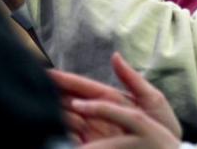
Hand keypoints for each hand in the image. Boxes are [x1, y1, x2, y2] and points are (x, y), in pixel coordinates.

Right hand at [52, 53, 181, 144]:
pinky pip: (74, 139)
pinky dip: (63, 134)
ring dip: (55, 114)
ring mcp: (95, 132)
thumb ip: (132, 79)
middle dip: (53, 95)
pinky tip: (52, 129)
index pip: (84, 88)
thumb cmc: (162, 126)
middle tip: (34, 88)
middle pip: (70, 102)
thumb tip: (115, 55)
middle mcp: (99, 114)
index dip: (66, 80)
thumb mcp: (152, 100)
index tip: (47, 73)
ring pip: (68, 120)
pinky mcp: (95, 146)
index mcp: (111, 99)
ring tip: (39, 106)